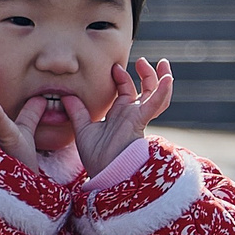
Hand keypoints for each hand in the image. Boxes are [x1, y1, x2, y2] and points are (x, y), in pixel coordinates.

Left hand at [72, 57, 173, 177]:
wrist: (103, 173)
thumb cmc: (96, 157)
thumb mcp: (83, 129)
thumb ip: (77, 112)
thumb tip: (66, 97)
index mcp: (121, 115)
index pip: (126, 90)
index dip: (122, 77)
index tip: (114, 67)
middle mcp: (132, 115)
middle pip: (147, 90)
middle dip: (147, 74)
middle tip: (143, 61)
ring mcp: (138, 118)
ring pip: (156, 96)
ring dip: (160, 80)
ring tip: (164, 65)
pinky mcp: (140, 122)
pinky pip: (154, 106)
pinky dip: (162, 93)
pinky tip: (168, 80)